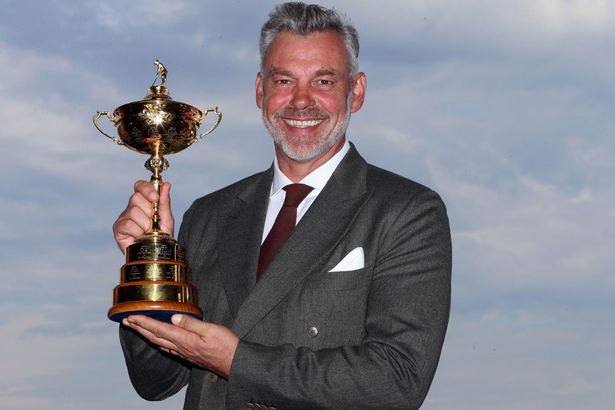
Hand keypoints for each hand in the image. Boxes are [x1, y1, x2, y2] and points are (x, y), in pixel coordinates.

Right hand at [112, 180, 173, 252]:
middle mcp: (132, 207)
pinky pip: (128, 224)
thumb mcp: (166, 218)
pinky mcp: (118, 228)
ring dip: (145, 224)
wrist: (156, 253)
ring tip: (147, 232)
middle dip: (149, 211)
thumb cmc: (160, 236)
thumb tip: (166, 184)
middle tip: (153, 222)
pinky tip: (140, 236)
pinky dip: (137, 231)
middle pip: (136, 197)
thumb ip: (165, 202)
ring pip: (133, 211)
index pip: (140, 186)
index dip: (147, 189)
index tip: (155, 198)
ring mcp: (124, 217)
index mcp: (144, 201)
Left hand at [122, 314, 238, 377]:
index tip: (131, 316)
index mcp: (185, 339)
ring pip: (160, 343)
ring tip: (138, 328)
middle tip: (127, 321)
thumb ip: (192, 323)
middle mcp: (181, 347)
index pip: (159, 329)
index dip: (144, 322)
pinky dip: (159, 342)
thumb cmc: (226, 346)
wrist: (234, 362)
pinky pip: (168, 348)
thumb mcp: (211, 329)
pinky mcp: (189, 355)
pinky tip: (159, 341)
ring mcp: (184, 353)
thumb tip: (174, 317)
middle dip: (139, 328)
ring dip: (147, 335)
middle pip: (155, 337)